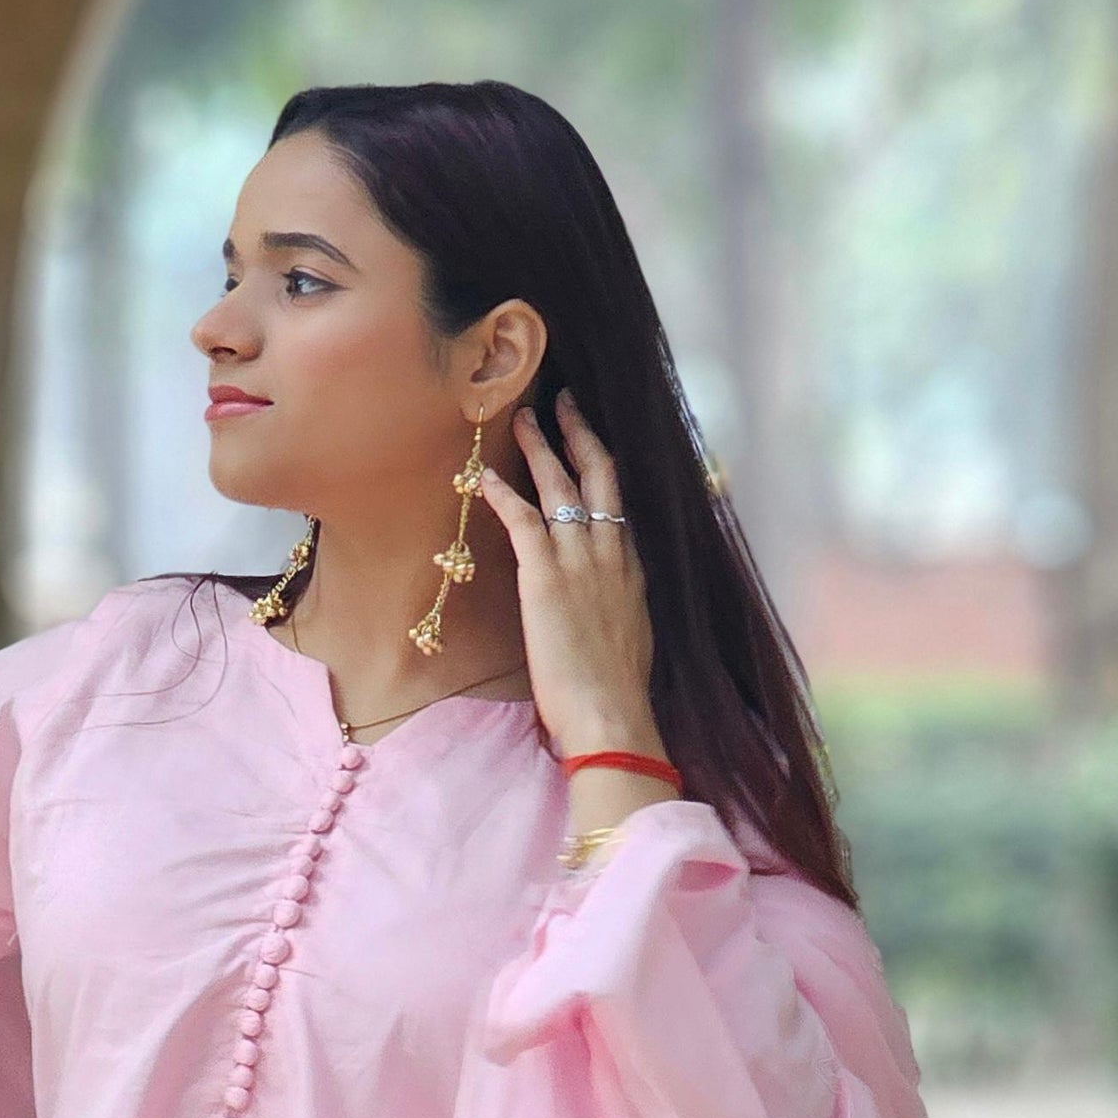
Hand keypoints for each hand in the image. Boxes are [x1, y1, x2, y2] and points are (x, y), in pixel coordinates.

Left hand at [478, 388, 669, 782]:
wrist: (612, 715)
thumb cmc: (618, 695)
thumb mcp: (630, 642)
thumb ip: (618, 613)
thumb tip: (608, 613)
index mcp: (631, 571)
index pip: (618, 506)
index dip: (604, 471)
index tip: (592, 447)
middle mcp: (610, 554)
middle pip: (600, 476)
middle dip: (581, 434)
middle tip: (564, 402)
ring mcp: (579, 562)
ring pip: (561, 487)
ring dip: (541, 448)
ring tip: (523, 416)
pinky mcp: (545, 578)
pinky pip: (524, 520)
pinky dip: (504, 494)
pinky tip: (486, 476)